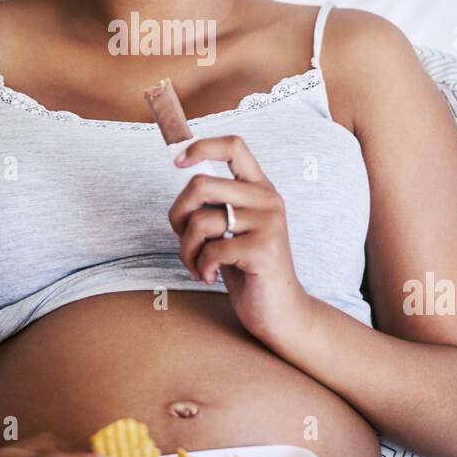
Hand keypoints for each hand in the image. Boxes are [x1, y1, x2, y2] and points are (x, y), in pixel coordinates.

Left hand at [168, 134, 304, 339]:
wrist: (279, 311)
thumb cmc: (246, 268)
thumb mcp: (230, 228)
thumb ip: (213, 203)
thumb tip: (179, 168)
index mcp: (260, 188)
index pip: (233, 146)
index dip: (200, 147)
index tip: (176, 162)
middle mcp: (268, 199)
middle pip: (200, 184)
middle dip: (177, 214)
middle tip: (183, 238)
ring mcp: (268, 223)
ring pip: (200, 221)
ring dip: (186, 249)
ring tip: (198, 265)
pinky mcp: (263, 249)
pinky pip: (211, 250)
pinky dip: (201, 267)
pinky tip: (211, 277)